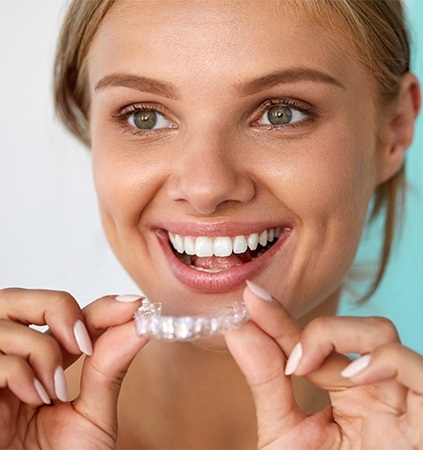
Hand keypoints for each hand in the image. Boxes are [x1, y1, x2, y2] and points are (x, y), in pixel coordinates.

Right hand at [0, 288, 146, 448]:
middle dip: (58, 308)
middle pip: (19, 298)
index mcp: (38, 363)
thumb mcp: (91, 415)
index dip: (99, 304)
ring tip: (54, 389)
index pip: (64, 313)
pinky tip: (34, 400)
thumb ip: (109, 368)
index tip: (133, 307)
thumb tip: (140, 324)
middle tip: (84, 343)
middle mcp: (8, 360)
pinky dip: (21, 372)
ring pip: (6, 321)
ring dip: (42, 349)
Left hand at [225, 283, 422, 448]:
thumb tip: (237, 330)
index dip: (280, 318)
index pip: (311, 341)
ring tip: (306, 368)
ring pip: (384, 336)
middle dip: (315, 328)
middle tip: (287, 358)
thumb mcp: (285, 435)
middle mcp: (375, 390)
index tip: (251, 298)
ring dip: (342, 338)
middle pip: (351, 328)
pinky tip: (352, 378)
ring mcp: (402, 402)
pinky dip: (386, 361)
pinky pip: (419, 371)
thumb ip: (266, 382)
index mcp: (344, 391)